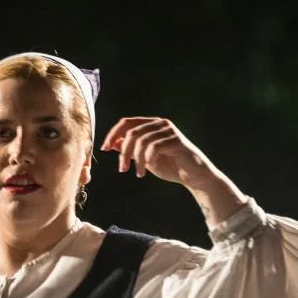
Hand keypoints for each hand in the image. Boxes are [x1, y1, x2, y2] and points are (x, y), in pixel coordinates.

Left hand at [100, 117, 231, 192]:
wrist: (193, 175)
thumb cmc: (170, 166)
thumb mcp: (144, 159)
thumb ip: (131, 150)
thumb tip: (112, 144)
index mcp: (150, 125)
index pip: (126, 122)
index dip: (113, 134)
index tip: (104, 149)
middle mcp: (159, 124)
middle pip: (131, 132)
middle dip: (123, 152)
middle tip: (122, 168)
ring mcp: (169, 131)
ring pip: (141, 141)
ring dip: (136, 160)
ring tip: (138, 173)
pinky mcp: (176, 140)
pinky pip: (154, 147)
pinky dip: (147, 159)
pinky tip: (149, 168)